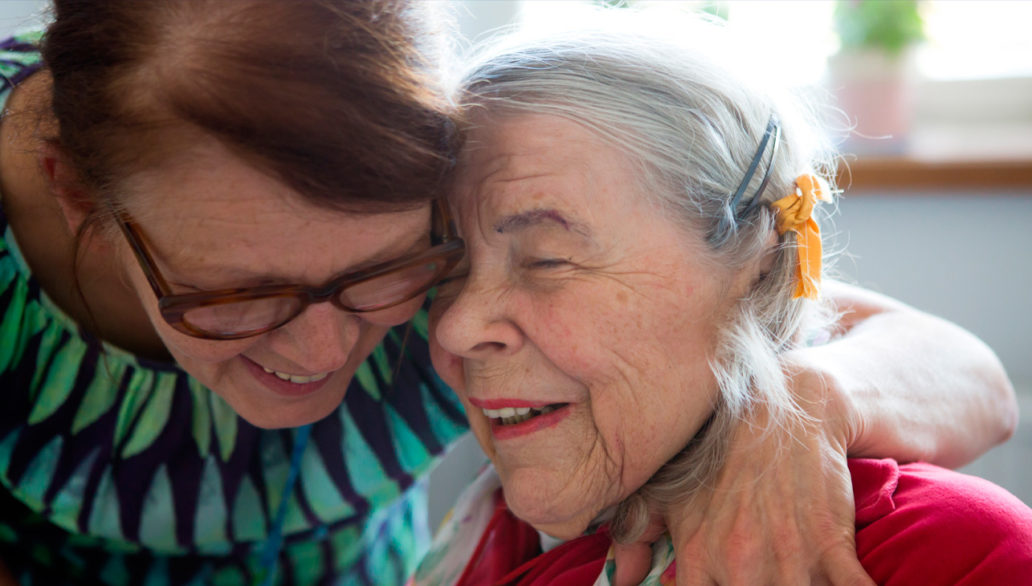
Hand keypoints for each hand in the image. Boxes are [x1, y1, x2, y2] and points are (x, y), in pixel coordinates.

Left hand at [613, 352, 872, 584]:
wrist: (784, 408)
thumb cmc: (722, 455)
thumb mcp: (672, 494)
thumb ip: (638, 538)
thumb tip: (621, 581)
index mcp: (700, 555)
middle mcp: (739, 561)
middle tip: (767, 580)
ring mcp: (787, 554)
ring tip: (802, 577)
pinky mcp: (830, 541)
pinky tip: (852, 584)